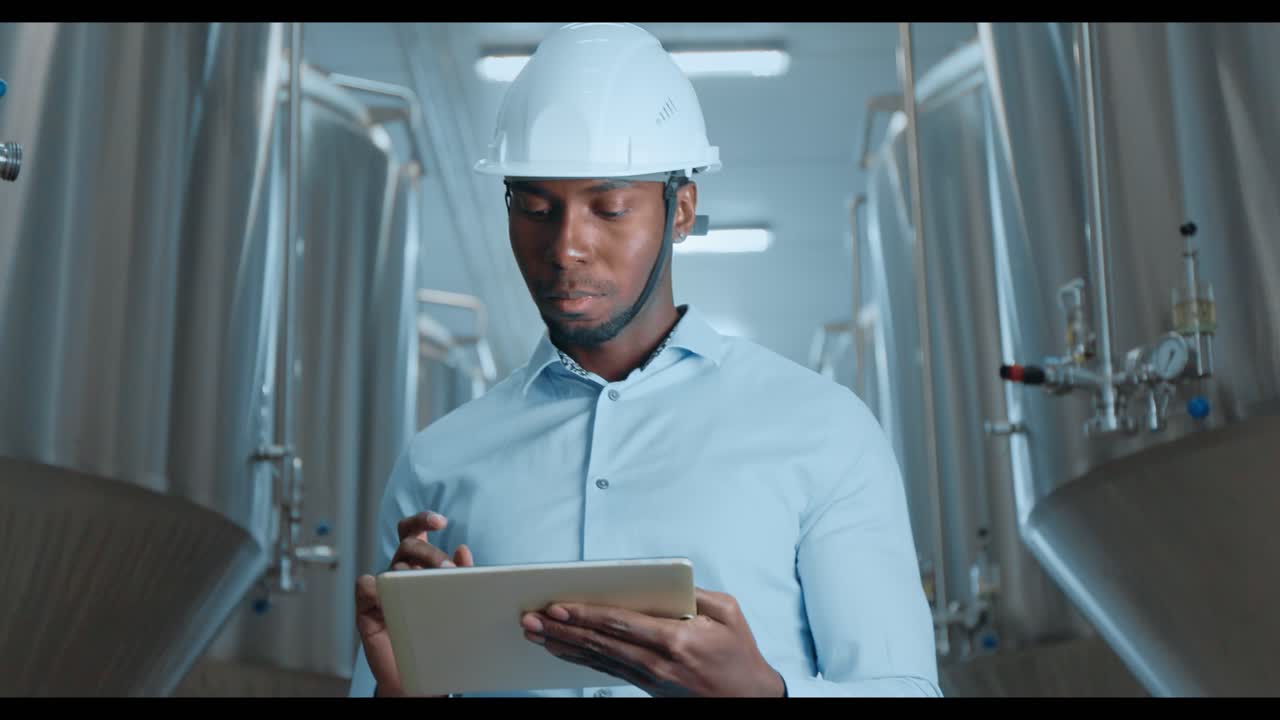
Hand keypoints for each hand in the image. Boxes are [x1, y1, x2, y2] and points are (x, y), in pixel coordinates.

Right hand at [355, 511, 474, 696]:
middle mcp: (398, 572)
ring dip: (413, 571)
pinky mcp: (367, 608)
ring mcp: (382, 590)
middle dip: (431, 552)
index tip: (441, 521)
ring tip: (430, 588)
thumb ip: (458, 575)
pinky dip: (377, 587)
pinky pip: (366, 586)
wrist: (416, 678)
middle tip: (448, 570)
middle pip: (408, 544)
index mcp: (417, 565)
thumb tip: (463, 550)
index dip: (423, 519)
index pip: (414, 531)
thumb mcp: (453, 602)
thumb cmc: (434, 636)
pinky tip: (390, 599)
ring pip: (392, 564)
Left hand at [519, 588, 784, 697]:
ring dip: (563, 645)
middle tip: (530, 619)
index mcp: (676, 639)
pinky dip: (580, 660)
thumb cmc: (740, 653)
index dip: (586, 615)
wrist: (748, 699)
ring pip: (598, 659)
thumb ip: (695, 593)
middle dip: (562, 630)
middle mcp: (658, 662)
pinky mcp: (647, 686)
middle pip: (601, 643)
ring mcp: (650, 678)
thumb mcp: (728, 613)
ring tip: (534, 634)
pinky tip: (560, 651)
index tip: (558, 606)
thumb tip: (662, 580)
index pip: (621, 624)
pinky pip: (606, 670)